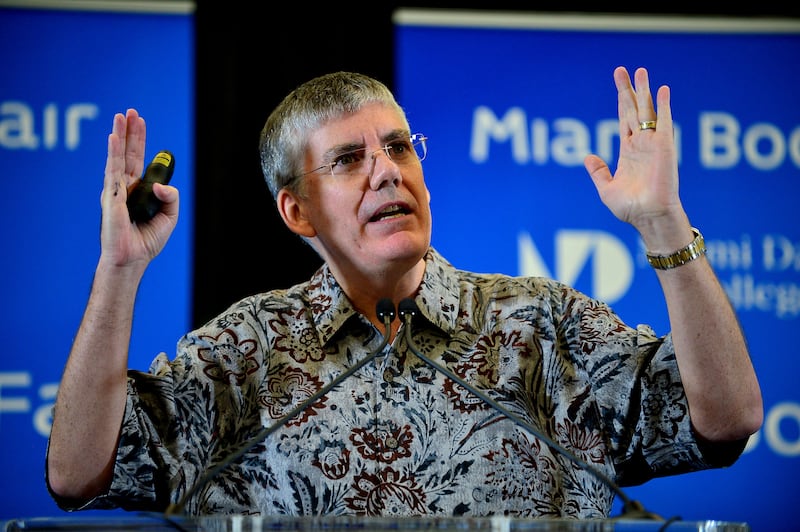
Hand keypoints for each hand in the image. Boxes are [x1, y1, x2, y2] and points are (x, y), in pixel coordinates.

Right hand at [99, 108, 178, 269]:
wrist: (133, 258)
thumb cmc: (148, 240)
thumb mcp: (170, 216)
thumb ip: (171, 197)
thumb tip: (162, 184)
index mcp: (137, 189)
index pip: (138, 159)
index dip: (140, 140)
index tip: (140, 121)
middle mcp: (124, 186)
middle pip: (127, 153)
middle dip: (129, 131)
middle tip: (129, 111)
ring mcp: (116, 190)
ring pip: (118, 157)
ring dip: (119, 135)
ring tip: (120, 116)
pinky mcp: (112, 197)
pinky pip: (112, 171)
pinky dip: (113, 153)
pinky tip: (113, 138)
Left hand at [584, 67, 684, 235]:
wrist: (648, 217)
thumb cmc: (630, 208)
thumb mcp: (606, 189)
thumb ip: (598, 172)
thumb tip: (587, 157)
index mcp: (628, 151)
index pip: (624, 119)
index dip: (621, 100)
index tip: (618, 83)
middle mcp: (641, 144)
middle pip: (634, 109)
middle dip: (628, 89)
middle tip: (622, 69)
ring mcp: (653, 144)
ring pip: (647, 111)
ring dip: (644, 91)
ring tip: (640, 71)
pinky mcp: (664, 147)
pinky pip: (664, 122)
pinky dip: (663, 105)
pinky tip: (661, 89)